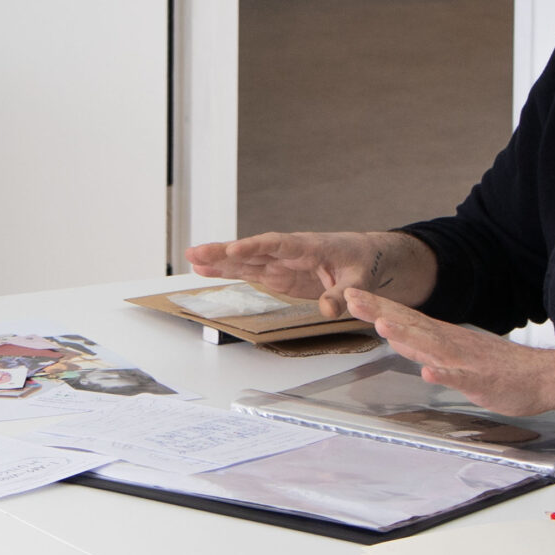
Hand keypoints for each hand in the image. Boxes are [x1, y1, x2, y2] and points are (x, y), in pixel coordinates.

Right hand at [184, 231, 422, 318]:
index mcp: (309, 247)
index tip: (234, 250)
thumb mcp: (360, 281)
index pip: (278, 244)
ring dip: (218, 260)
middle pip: (252, 250)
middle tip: (195, 251)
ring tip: (190, 258)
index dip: (255, 247)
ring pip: (244, 260)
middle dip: (224, 251)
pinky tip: (205, 269)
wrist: (364, 257)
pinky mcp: (276, 273)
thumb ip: (343, 295)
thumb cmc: (363, 263)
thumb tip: (328, 309)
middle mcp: (288, 252)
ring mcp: (280, 263)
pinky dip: (226, 270)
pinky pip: (248, 271)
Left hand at [347, 288, 554, 416]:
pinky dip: (446, 374)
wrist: (547, 377)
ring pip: (433, 347)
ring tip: (383, 326)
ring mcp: (467, 361)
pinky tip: (430, 372)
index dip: (377, 307)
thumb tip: (401, 344)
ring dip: (408, 336)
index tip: (351, 295)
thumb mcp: (456, 360)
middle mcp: (452, 344)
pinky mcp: (484, 381)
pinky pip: (462, 378)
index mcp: (445, 338)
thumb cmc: (503, 371)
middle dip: (380, 311)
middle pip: (411, 324)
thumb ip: (429, 352)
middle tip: (352, 297)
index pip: (405, 319)